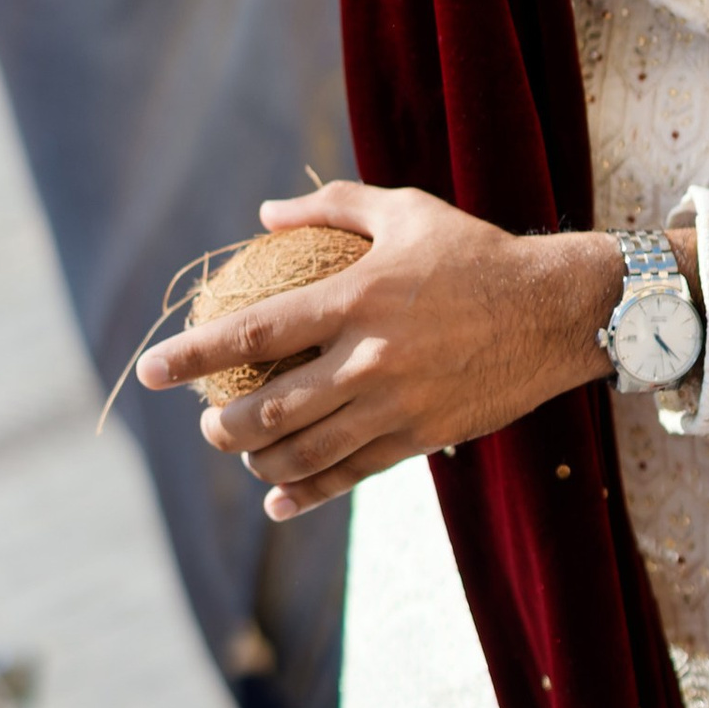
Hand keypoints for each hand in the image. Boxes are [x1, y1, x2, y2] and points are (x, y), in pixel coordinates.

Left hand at [136, 180, 622, 517]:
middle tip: (206, 422)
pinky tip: (279, 500)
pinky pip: (352, 475)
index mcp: (355, 298)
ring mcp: (395, 404)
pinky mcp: (421, 437)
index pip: (255, 332)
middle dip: (222, 425)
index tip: (151, 370)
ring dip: (259, 461)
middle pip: (270, 409)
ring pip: (306, 451)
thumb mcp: (404, 210)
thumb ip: (331, 206)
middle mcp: (368, 357)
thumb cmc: (476, 252)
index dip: (195, 354)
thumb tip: (263, 214)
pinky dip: (308, 493)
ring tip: (240, 453)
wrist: (557, 311)